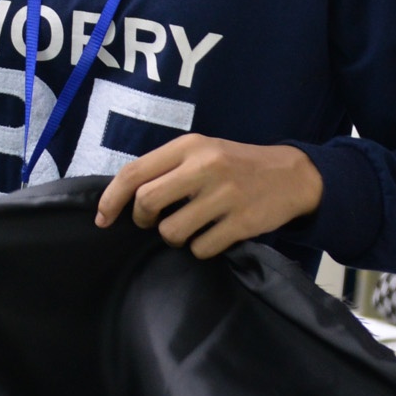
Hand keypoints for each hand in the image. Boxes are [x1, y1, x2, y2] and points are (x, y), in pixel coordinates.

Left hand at [97, 138, 319, 257]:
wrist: (292, 175)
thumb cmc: (236, 165)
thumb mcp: (202, 152)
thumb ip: (167, 168)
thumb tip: (123, 198)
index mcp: (189, 146)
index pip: (134, 172)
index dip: (111, 199)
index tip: (103, 219)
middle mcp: (205, 167)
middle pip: (147, 203)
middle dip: (143, 220)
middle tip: (155, 222)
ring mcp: (225, 195)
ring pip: (172, 231)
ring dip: (175, 237)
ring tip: (192, 226)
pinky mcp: (242, 222)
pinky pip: (201, 249)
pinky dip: (201, 249)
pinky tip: (214, 235)